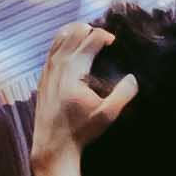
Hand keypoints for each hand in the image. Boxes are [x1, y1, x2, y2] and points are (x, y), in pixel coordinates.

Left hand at [24, 21, 121, 160]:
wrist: (52, 145)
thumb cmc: (81, 131)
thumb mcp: (107, 116)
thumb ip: (123, 94)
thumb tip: (133, 77)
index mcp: (74, 70)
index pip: (91, 38)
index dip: (106, 36)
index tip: (115, 43)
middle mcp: (59, 64)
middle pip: (75, 31)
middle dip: (92, 30)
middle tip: (105, 40)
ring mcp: (48, 68)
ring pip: (61, 36)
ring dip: (76, 32)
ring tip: (90, 37)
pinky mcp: (42, 75)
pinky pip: (52, 47)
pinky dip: (64, 41)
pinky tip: (73, 48)